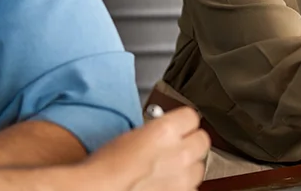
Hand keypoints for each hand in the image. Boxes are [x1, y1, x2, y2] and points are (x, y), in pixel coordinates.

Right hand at [79, 107, 209, 190]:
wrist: (98, 190)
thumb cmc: (104, 169)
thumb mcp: (130, 135)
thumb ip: (155, 130)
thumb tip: (162, 132)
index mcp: (165, 131)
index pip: (191, 116)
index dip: (183, 121)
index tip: (179, 125)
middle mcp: (179, 154)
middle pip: (202, 140)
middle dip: (191, 143)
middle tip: (176, 147)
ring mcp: (182, 179)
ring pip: (199, 167)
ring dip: (188, 167)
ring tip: (168, 169)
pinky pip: (190, 188)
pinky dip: (180, 186)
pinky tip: (165, 185)